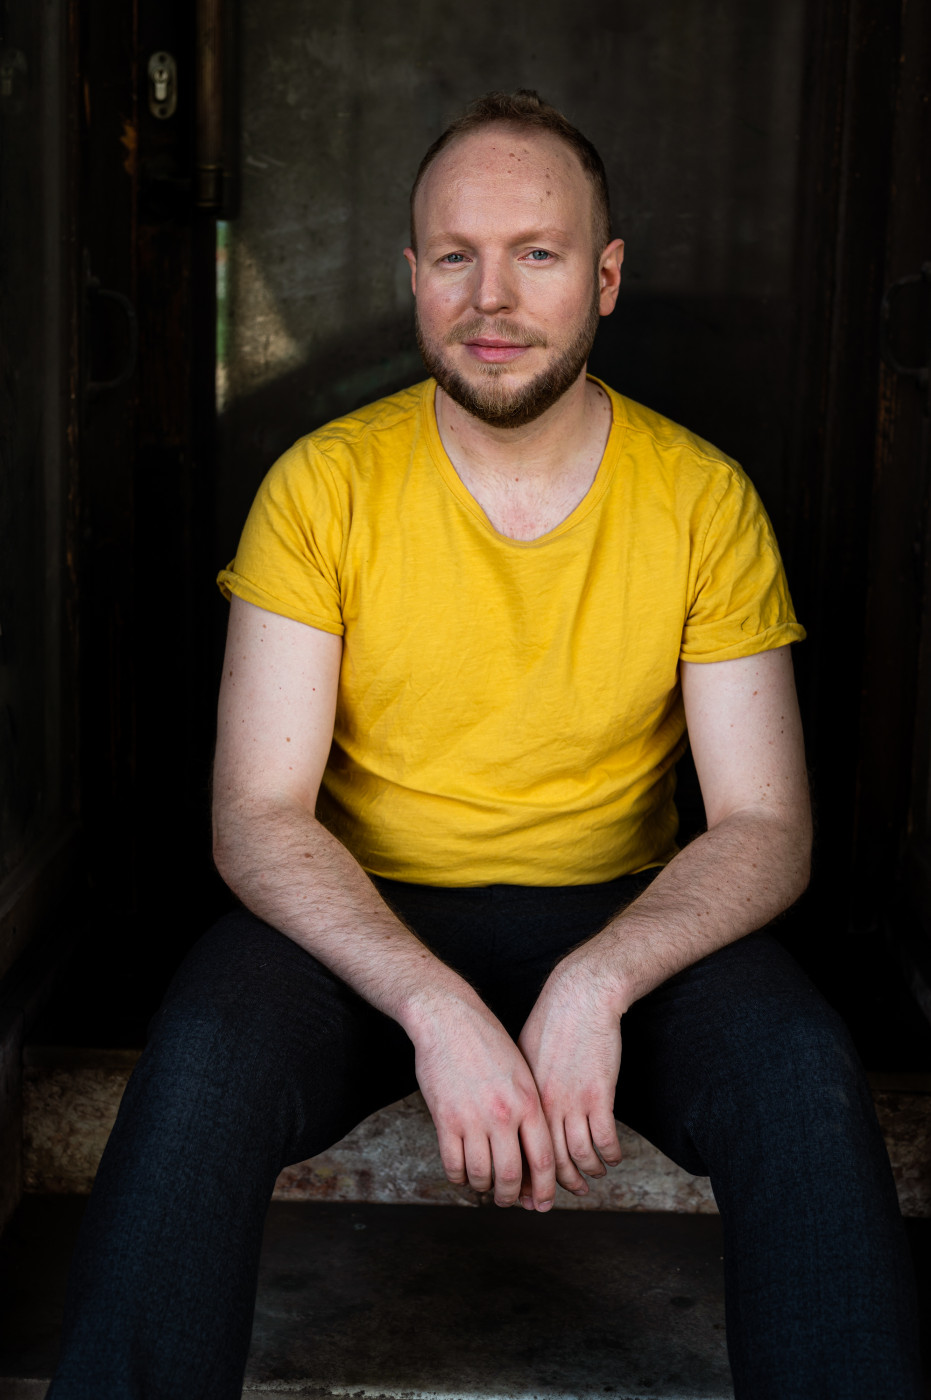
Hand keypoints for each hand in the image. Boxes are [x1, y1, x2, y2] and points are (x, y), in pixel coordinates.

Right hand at [411, 995, 555, 1211]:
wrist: (449, 1017)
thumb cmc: (487, 1041)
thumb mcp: (522, 1070)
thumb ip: (529, 1108)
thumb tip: (534, 1147)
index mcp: (528, 1102)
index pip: (543, 1160)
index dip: (543, 1189)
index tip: (541, 1203)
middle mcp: (503, 1114)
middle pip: (511, 1175)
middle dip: (511, 1196)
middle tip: (509, 1202)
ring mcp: (472, 1118)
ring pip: (482, 1174)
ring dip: (484, 1189)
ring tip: (485, 1187)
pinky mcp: (444, 1118)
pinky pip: (453, 1164)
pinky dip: (459, 1177)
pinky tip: (463, 1174)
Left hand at [518, 956, 622, 1200]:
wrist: (580, 996)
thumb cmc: (551, 1020)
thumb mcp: (522, 1053)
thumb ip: (520, 1085)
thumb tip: (515, 1107)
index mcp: (524, 1096)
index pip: (520, 1149)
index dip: (525, 1174)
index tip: (530, 1189)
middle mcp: (545, 1104)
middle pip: (547, 1160)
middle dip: (554, 1186)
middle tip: (563, 1196)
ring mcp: (572, 1100)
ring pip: (577, 1154)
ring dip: (586, 1174)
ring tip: (590, 1180)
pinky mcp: (599, 1094)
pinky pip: (604, 1139)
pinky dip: (609, 1155)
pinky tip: (612, 1159)